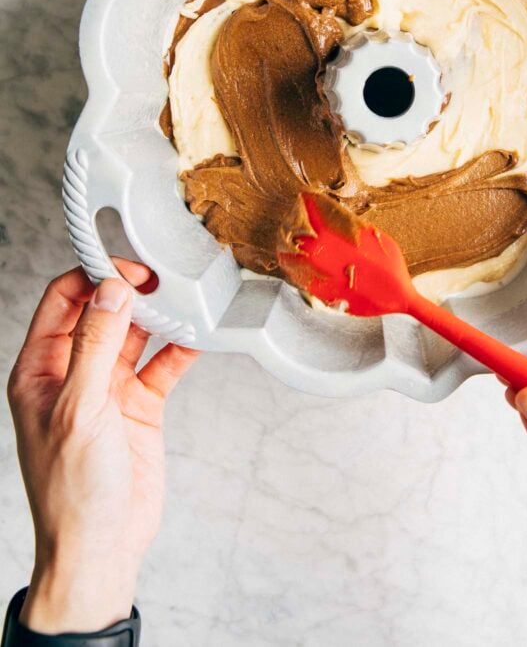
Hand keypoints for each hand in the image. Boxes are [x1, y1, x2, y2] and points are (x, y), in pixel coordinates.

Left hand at [7, 263, 199, 633]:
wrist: (103, 548)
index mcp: (40, 370)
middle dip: (129, 291)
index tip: (124, 266)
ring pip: (135, 335)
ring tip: (184, 299)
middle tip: (161, 276)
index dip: (91, 277)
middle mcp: (73, 373)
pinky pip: (163, 365)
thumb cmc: (72, 491)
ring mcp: (108, 389)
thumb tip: (109, 291)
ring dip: (158, 317)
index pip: (62, 302)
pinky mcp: (140, 406)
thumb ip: (96, 347)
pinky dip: (181, 349)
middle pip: (102, 312)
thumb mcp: (80, 410)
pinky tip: (199, 336)